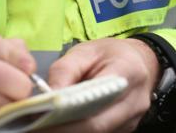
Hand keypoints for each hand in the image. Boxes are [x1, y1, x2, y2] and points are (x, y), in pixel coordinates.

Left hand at [39, 38, 159, 132]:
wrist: (139, 61)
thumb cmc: (111, 54)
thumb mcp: (85, 51)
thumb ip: (65, 70)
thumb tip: (47, 94)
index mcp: (126, 72)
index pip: (96, 101)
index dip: (67, 114)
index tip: (41, 116)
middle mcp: (134, 100)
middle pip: (95, 125)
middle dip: (63, 128)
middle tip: (36, 126)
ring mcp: (132, 118)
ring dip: (69, 131)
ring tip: (44, 124)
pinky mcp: (126, 128)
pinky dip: (78, 130)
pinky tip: (61, 124)